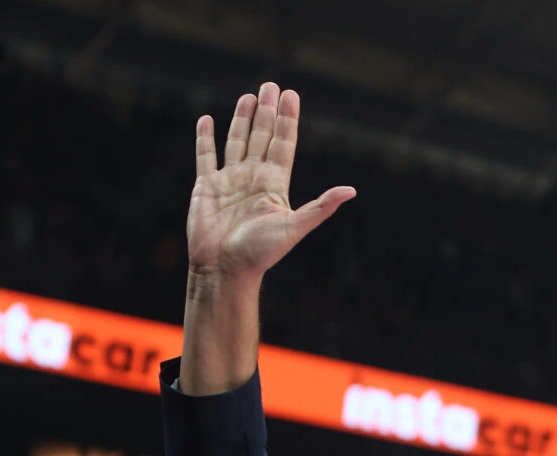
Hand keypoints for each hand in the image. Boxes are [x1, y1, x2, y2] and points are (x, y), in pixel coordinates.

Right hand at [188, 82, 354, 280]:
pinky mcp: (206, 187)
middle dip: (267, 111)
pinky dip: (205, 138)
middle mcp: (253, 178)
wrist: (224, 270)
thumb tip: (351, 191)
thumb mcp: (294, 227)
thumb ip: (320, 207)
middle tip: (271, 85)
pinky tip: (208, 120)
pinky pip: (205, 156)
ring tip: (248, 96)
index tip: (291, 94)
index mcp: (274, 184)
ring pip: (236, 141)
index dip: (288, 119)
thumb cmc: (260, 253)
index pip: (283, 143)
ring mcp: (229, 181)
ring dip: (241, 119)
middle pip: (261, 136)